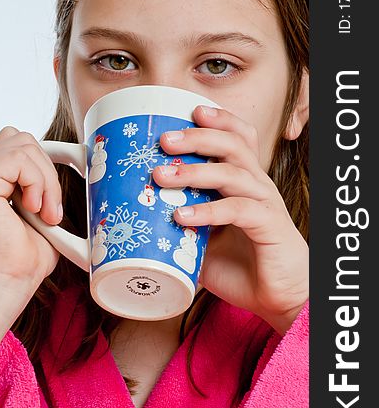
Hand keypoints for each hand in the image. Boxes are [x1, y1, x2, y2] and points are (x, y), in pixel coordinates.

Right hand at [0, 127, 61, 295]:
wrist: (10, 279)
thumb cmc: (27, 255)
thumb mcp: (44, 209)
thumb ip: (45, 182)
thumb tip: (78, 158)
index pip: (20, 144)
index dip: (46, 160)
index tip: (59, 193)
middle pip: (24, 139)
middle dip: (48, 171)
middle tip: (51, 211)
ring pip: (25, 146)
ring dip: (45, 181)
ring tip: (45, 214)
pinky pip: (19, 158)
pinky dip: (36, 183)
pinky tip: (32, 209)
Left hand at [152, 106, 307, 334]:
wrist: (274, 297)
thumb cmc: (238, 265)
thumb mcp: (200, 241)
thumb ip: (176, 228)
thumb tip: (134, 224)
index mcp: (243, 182)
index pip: (238, 137)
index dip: (218, 119)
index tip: (187, 110)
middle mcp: (256, 186)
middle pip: (232, 145)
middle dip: (197, 137)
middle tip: (163, 141)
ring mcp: (264, 204)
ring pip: (233, 173)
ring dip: (195, 172)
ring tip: (161, 176)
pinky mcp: (268, 227)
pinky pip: (238, 210)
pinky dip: (208, 211)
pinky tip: (181, 216)